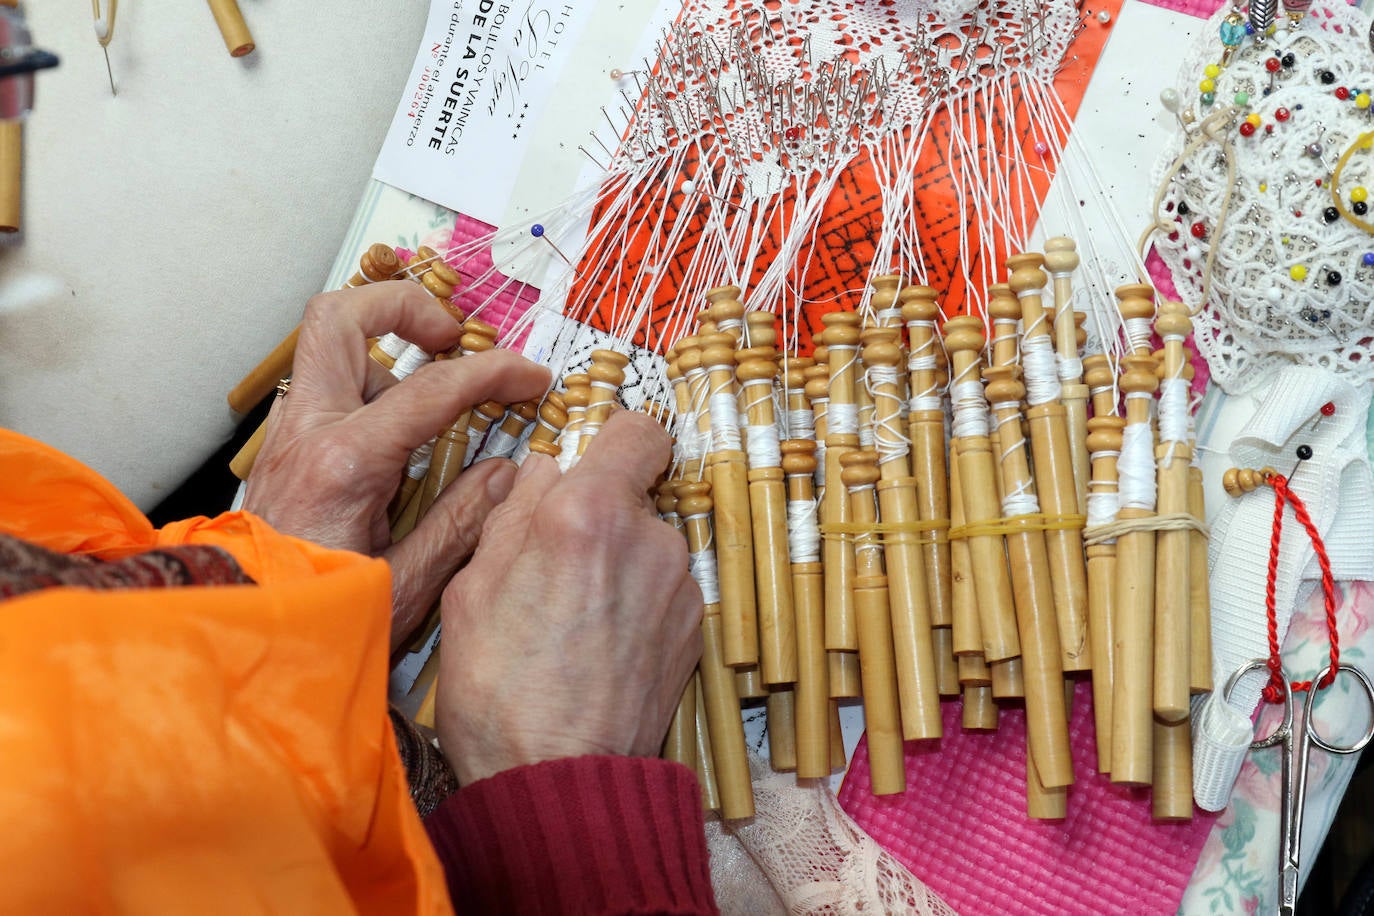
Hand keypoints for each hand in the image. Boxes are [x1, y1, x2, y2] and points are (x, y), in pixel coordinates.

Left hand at [242, 281, 550, 646]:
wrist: (240, 639)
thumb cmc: (315, 624)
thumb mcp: (405, 587)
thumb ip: (460, 523)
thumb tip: (504, 474)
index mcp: (344, 464)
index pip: (432, 388)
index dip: (494, 373)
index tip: (531, 377)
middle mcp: (306, 433)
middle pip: (339, 317)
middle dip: (404, 306)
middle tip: (453, 335)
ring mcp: (287, 436)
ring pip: (328, 349)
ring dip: (385, 351)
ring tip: (434, 390)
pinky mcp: (283, 451)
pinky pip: (326, 391)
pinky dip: (369, 388)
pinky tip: (401, 433)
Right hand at [435, 410, 703, 783]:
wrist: (558, 776)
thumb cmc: (499, 689)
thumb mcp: (473, 586)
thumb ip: (515, 512)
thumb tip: (542, 471)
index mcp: (588, 512)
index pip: (638, 429)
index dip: (614, 441)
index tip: (590, 464)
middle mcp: (649, 537)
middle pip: (634, 493)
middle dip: (599, 514)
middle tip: (553, 563)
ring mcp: (679, 584)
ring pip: (647, 544)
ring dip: (618, 562)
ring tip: (571, 617)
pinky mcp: (695, 627)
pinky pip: (662, 588)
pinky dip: (637, 602)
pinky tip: (600, 645)